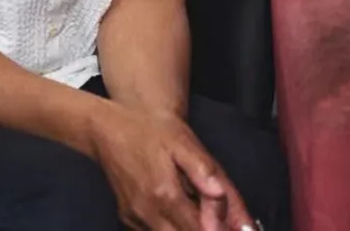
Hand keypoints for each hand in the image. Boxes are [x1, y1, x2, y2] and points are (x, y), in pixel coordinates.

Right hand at [89, 101, 255, 230]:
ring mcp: (135, 219)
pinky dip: (174, 228)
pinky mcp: (128, 219)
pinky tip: (184, 213)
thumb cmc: (151, 130)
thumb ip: (203, 171)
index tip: (240, 228)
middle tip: (227, 223)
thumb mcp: (183, 142)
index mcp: (165, 195)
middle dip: (207, 230)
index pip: (200, 229)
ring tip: (207, 216)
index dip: (220, 229)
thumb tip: (221, 194)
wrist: (109, 128)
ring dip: (190, 229)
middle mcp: (148, 214)